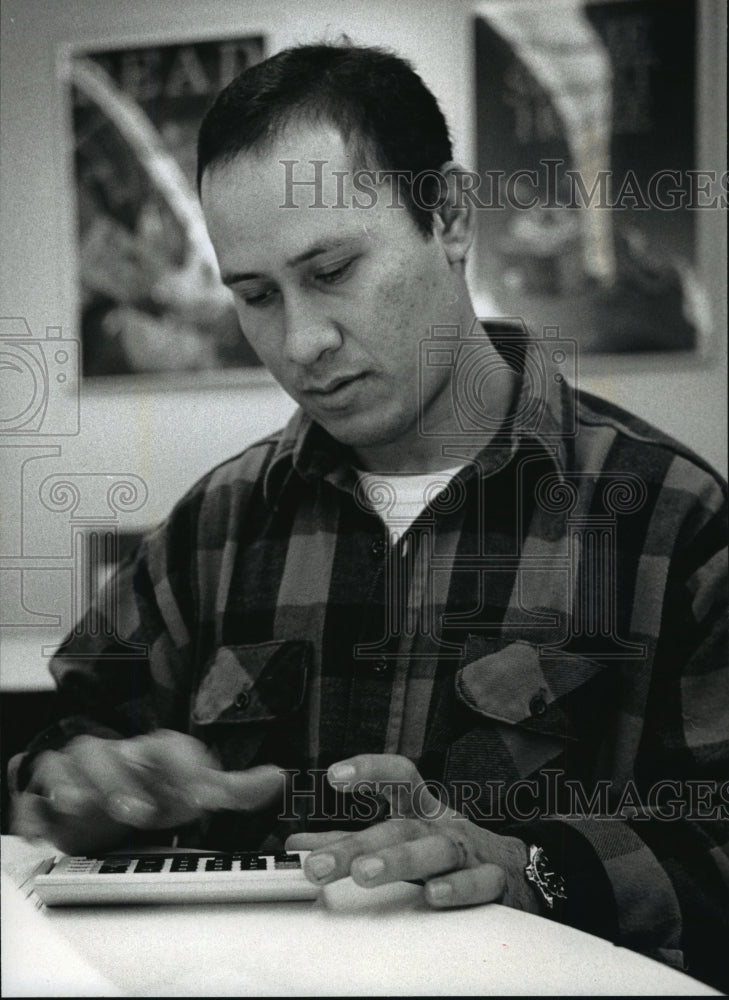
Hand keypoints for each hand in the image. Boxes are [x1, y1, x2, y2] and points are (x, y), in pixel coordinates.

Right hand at [11, 729, 283, 854]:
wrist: (104, 800)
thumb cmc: (152, 790)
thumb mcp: (191, 791)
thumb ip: (232, 788)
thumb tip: (277, 777)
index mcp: (151, 754)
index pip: (170, 748)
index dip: (188, 768)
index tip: (205, 795)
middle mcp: (114, 758)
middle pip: (110, 753)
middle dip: (122, 779)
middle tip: (139, 810)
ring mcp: (78, 777)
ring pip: (69, 764)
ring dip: (78, 785)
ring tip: (85, 808)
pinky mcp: (48, 802)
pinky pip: (32, 798)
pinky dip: (34, 811)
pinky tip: (42, 830)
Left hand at [286, 754, 539, 911]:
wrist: (515, 869)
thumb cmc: (446, 847)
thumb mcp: (400, 836)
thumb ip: (349, 839)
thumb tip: (298, 843)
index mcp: (419, 809)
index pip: (397, 777)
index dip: (370, 769)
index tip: (334, 776)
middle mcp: (441, 823)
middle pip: (400, 826)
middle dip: (358, 843)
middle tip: (319, 864)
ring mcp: (469, 850)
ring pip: (437, 849)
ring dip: (401, 860)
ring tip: (365, 874)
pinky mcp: (494, 881)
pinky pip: (478, 882)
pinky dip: (458, 888)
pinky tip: (434, 895)